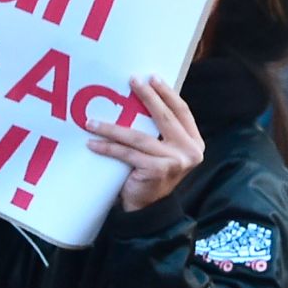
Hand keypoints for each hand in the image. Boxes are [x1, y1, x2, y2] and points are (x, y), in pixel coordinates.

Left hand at [85, 76, 203, 212]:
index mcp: (194, 142)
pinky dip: (108, 148)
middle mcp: (190, 151)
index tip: (151, 77)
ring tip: (92, 121)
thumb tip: (143, 95)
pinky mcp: (158, 170)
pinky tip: (93, 143)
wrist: (148, 209)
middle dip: (146, 96)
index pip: (182, 112)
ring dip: (113, 127)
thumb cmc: (152, 174)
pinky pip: (128, 153)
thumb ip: (162, 130)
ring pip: (140, 136)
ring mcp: (175, 162)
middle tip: (131, 80)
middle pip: (164, 117)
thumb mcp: (164, 150)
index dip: (167, 93)